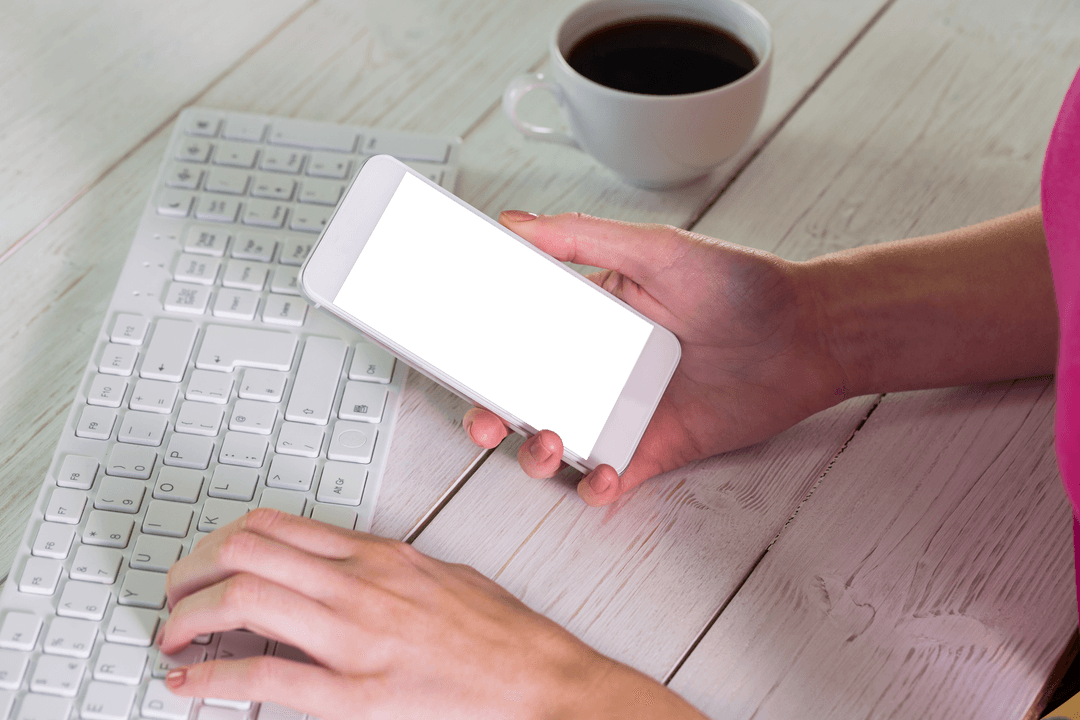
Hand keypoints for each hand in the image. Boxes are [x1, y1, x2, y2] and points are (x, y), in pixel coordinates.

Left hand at [160, 509, 702, 718]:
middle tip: (174, 596)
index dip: (220, 540)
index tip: (203, 562)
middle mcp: (360, 582)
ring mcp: (355, 635)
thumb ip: (379, 568)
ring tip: (174, 635)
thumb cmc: (496, 629)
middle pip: (246, 550)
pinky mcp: (356, 692)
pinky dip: (214, 677)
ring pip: (246, 597)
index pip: (276, 525)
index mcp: (378, 553)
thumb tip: (331, 570)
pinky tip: (190, 683)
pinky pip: (265, 676)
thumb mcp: (436, 572)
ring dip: (190, 616)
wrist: (536, 676)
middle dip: (190, 571)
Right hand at [465, 211, 845, 505]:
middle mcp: (596, 368)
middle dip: (490, 411)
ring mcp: (620, 411)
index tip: (446, 348)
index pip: (516, 334)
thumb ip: (581, 238)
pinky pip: (606, 478)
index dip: (477, 345)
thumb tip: (513, 224)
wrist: (808, 335)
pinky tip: (603, 472)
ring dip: (535, 451)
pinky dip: (595, 485)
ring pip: (553, 442)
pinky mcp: (651, 449)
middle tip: (483, 414)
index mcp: (586, 319)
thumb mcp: (655, 249)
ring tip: (547, 437)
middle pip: (521, 396)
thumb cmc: (739, 286)